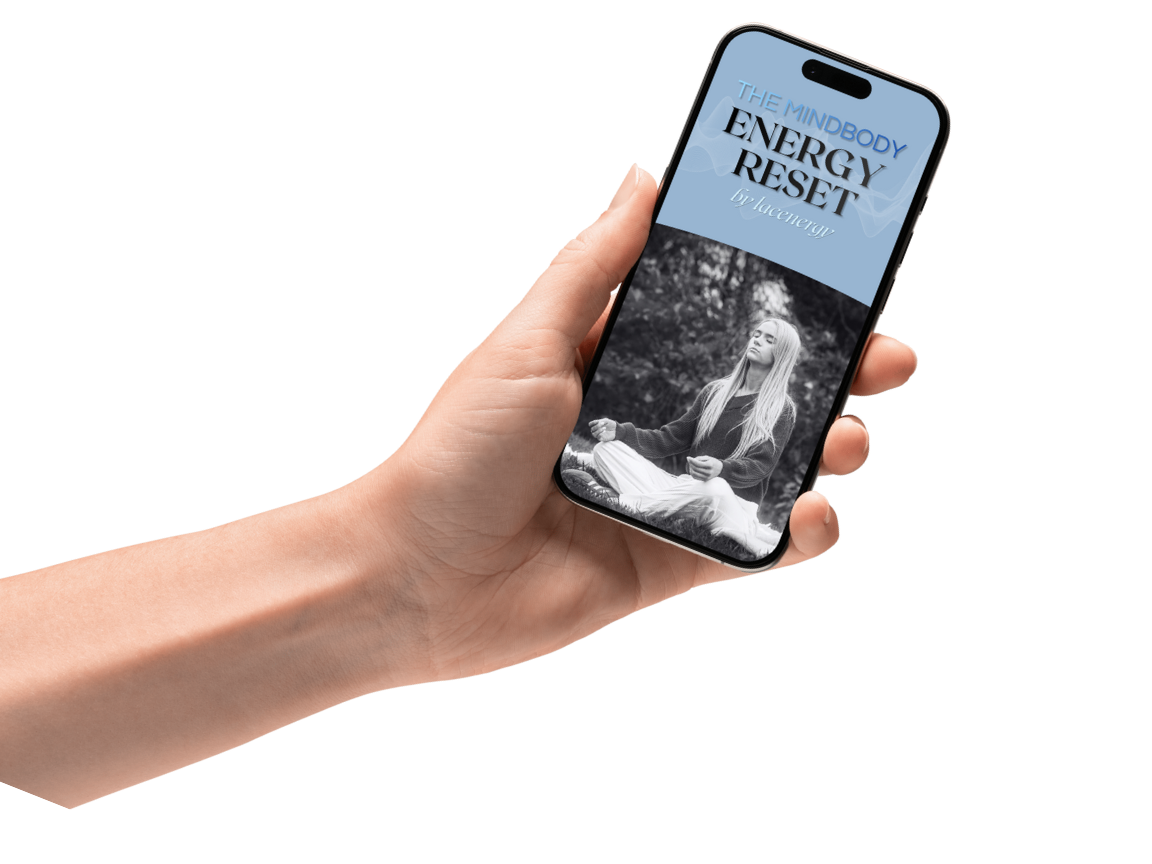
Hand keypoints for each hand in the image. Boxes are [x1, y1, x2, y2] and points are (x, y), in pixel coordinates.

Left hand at [366, 163, 917, 688]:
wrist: (420, 577)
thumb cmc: (458, 452)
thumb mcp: (528, 340)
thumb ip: (594, 265)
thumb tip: (643, 176)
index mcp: (619, 364)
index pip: (715, 323)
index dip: (778, 302)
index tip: (841, 272)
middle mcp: (649, 424)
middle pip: (760, 392)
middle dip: (832, 372)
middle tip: (884, 355)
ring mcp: (666, 491)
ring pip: (771, 464)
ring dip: (828, 446)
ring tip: (851, 435)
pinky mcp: (672, 557)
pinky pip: (753, 543)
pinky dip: (798, 532)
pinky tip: (815, 511)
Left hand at [686, 455, 722, 481]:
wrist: (720, 470)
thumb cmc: (713, 462)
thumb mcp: (708, 457)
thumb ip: (699, 458)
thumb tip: (690, 459)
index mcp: (710, 465)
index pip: (697, 463)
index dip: (691, 460)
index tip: (688, 457)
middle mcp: (708, 472)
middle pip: (695, 468)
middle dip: (690, 463)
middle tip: (690, 460)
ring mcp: (707, 477)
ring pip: (693, 473)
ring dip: (690, 468)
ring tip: (691, 465)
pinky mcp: (705, 480)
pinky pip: (695, 477)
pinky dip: (692, 472)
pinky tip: (693, 469)